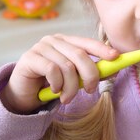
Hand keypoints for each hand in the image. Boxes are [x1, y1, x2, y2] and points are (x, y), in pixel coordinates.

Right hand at [0, 34, 118, 113]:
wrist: (23, 94)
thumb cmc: (51, 84)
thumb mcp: (73, 78)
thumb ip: (89, 72)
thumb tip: (113, 71)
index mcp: (66, 41)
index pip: (87, 42)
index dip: (102, 49)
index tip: (116, 57)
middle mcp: (53, 40)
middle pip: (79, 55)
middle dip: (89, 75)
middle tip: (90, 90)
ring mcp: (40, 47)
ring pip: (67, 66)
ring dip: (71, 87)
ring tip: (67, 98)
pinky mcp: (30, 57)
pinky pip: (52, 70)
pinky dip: (57, 84)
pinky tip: (55, 91)